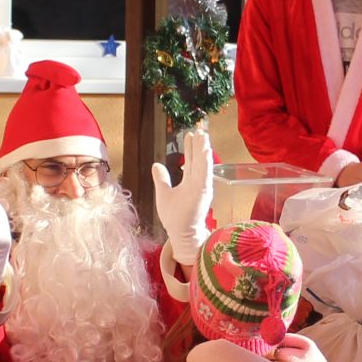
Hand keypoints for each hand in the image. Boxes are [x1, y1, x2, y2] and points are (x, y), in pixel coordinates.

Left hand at [151, 128, 215, 259]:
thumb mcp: (163, 193)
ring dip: (204, 149)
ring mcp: (201, 186)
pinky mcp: (203, 191)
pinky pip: (205, 174)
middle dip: (199, 144)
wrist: (181, 233)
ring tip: (204, 135)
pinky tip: (205, 150)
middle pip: (198, 159)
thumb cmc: (174, 217)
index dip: (191, 147)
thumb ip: (162, 179)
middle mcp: (198, 182)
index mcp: (190, 182)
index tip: (190, 134)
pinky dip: (206, 162)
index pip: (191, 160)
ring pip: (203, 163)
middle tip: (201, 128)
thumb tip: (156, 164)